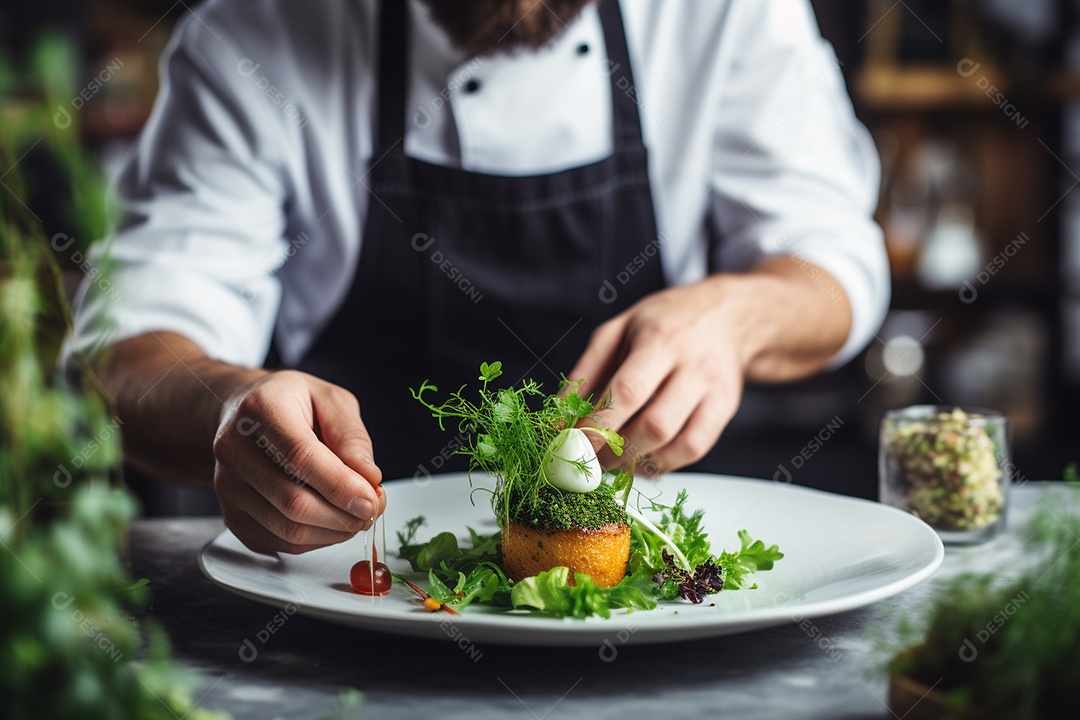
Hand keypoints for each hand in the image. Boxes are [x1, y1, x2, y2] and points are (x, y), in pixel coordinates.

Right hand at [212, 370, 384, 554]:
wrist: (243, 416)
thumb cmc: (292, 404)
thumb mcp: (331, 401)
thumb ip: (352, 437)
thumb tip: (368, 478)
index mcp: (260, 410)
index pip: (300, 457)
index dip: (340, 485)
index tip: (371, 500)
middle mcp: (234, 449)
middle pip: (293, 502)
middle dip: (343, 516)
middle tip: (372, 510)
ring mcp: (227, 486)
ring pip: (287, 530)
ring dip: (333, 532)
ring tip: (355, 515)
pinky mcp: (231, 515)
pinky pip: (278, 543)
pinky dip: (314, 540)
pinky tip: (329, 521)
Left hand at [570, 277, 745, 476]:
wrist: (727, 315)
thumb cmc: (664, 321)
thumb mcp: (617, 330)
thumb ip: (585, 373)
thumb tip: (558, 418)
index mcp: (660, 339)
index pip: (628, 391)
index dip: (598, 424)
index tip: (572, 444)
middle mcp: (693, 366)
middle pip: (655, 425)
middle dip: (615, 451)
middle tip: (590, 457)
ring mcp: (715, 390)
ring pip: (678, 443)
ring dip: (639, 461)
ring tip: (614, 459)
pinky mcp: (725, 410)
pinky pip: (695, 449)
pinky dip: (664, 462)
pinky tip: (642, 458)